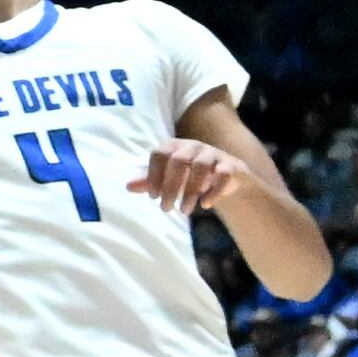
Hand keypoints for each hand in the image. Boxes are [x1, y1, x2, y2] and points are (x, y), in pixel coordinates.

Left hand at [127, 140, 254, 214]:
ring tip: (184, 210)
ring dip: (190, 191)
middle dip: (170, 186)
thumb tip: (127, 186)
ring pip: (200, 166)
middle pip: (178, 160)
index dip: (154, 175)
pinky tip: (205, 205)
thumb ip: (150, 181)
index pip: (159, 154)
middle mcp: (193, 146)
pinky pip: (223, 174)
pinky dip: (214, 190)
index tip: (153, 197)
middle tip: (166, 208)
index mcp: (174, 146)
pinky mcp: (230, 165)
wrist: (226, 176)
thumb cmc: (190, 175)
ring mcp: (212, 154)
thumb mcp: (168, 178)